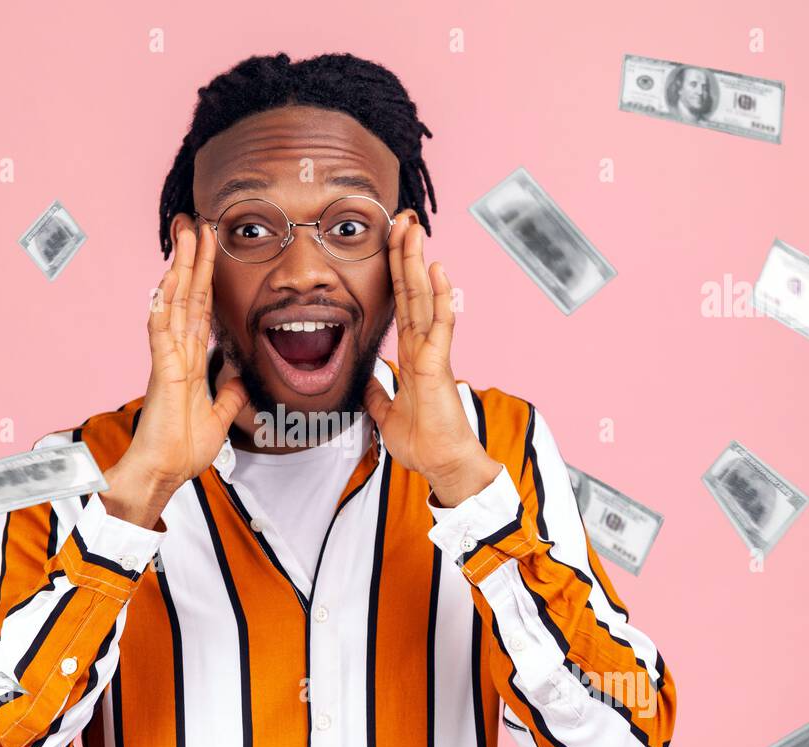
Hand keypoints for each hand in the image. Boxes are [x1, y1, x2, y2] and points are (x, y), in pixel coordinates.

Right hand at [101, 224, 248, 527]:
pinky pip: (162, 332)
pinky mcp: (162, 372)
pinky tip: (167, 281)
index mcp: (191, 360)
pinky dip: (163, 306)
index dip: (206, 278)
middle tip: (195, 222)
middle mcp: (178, 352)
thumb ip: (228, 393)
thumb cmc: (183, 449)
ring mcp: (168, 359)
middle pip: (187, 295)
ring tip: (185, 235)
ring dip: (180, 268)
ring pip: (175, 303)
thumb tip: (238, 375)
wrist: (166, 472)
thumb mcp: (220, 416)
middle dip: (193, 258)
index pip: (201, 309)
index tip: (210, 248)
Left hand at [363, 218, 499, 507]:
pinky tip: (439, 270)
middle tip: (403, 219)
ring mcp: (433, 353)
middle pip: (413, 291)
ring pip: (425, 299)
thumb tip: (367, 382)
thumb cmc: (422, 443)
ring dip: (419, 263)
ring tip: (415, 229)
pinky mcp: (438, 366)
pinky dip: (441, 297)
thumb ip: (378, 394)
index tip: (393, 243)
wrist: (441, 465)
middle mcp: (424, 347)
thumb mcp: (386, 414)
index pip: (402, 304)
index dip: (397, 273)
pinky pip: (441, 325)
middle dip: (406, 254)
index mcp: (412, 354)